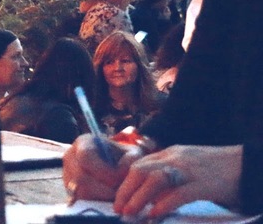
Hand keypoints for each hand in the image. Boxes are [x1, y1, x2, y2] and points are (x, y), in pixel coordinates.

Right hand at [62, 134, 142, 201]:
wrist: (116, 167)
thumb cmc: (123, 158)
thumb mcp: (132, 153)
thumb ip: (131, 160)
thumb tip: (120, 173)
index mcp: (83, 143)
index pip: (85, 157)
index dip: (101, 170)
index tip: (117, 179)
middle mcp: (70, 158)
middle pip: (80, 178)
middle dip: (102, 189)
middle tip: (118, 193)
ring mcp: (68, 175)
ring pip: (79, 192)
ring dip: (100, 197)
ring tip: (114, 196)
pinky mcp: (69, 191)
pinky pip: (80, 201)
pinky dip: (95, 204)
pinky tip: (107, 200)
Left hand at [114, 144, 241, 216]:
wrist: (249, 165)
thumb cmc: (218, 170)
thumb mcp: (188, 166)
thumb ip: (169, 177)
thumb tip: (149, 197)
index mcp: (171, 154)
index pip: (139, 165)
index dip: (125, 183)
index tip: (118, 199)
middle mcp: (176, 158)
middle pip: (141, 170)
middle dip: (126, 190)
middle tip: (120, 209)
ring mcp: (190, 170)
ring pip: (155, 179)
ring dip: (138, 197)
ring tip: (130, 213)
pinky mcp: (204, 184)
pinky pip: (179, 193)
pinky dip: (164, 204)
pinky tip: (154, 214)